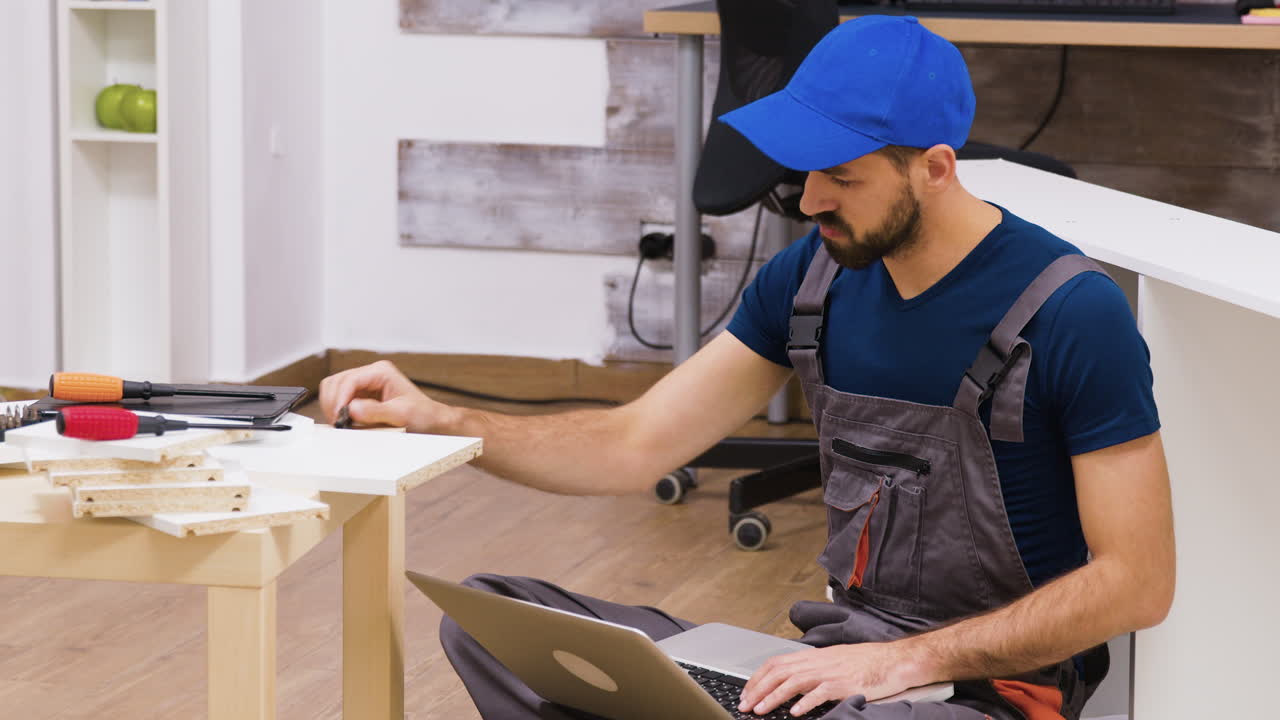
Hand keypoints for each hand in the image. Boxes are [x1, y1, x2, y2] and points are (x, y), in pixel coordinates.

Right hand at [318, 360, 452, 432]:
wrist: (431, 421)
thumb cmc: (422, 415)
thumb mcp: (401, 414)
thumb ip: (376, 411)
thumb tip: (352, 409)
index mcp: (381, 371)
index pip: (350, 380)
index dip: (340, 398)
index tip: (339, 416)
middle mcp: (370, 374)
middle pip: (336, 382)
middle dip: (334, 403)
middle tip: (338, 422)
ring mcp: (364, 384)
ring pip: (334, 389)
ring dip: (333, 406)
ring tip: (341, 423)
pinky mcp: (361, 396)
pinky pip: (339, 399)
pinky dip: (337, 410)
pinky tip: (345, 422)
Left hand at [738, 641, 924, 716]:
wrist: (892, 660)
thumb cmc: (865, 662)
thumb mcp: (832, 662)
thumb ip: (812, 671)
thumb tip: (791, 685)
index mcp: (812, 657)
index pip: (776, 663)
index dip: (758, 678)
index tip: (746, 692)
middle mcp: (817, 662)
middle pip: (779, 672)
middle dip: (758, 689)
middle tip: (745, 705)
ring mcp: (830, 672)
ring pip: (794, 681)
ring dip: (774, 697)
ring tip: (761, 710)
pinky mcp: (844, 684)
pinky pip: (820, 693)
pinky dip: (805, 702)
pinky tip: (795, 713)